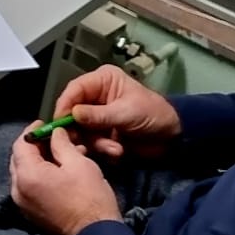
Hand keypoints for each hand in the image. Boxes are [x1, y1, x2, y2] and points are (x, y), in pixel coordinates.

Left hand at [10, 126, 122, 234]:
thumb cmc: (90, 197)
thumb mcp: (78, 163)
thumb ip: (61, 144)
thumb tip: (54, 133)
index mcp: (27, 175)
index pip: (21, 144)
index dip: (32, 131)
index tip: (45, 124)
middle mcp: (18, 189)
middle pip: (19, 159)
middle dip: (35, 146)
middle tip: (54, 139)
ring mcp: (22, 203)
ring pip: (24, 173)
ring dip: (39, 161)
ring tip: (62, 155)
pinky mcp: (30, 212)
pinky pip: (29, 187)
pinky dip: (39, 176)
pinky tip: (58, 172)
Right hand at [53, 65, 182, 160]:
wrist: (173, 136)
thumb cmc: (153, 114)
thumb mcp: (126, 112)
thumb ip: (98, 115)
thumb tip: (73, 114)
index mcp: (102, 81)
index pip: (74, 90)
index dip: (64, 106)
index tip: (60, 123)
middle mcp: (96, 97)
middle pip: (73, 112)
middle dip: (80, 130)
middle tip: (83, 143)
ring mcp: (99, 116)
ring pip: (82, 130)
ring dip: (96, 143)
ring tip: (114, 149)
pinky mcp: (103, 133)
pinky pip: (92, 141)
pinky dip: (102, 149)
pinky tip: (117, 152)